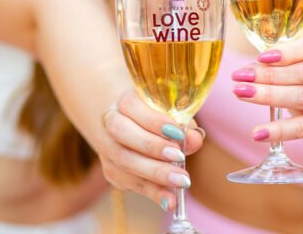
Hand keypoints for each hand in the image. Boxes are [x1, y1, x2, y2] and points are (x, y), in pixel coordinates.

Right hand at [98, 91, 205, 209]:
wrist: (125, 122)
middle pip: (124, 135)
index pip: (133, 107)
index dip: (155, 122)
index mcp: (125, 102)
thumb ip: (184, 124)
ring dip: (154, 174)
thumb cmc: (156, 114)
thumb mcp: (172, 113)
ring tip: (181, 181)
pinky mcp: (112, 171)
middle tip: (180, 158)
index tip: (178, 133)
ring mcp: (108, 149)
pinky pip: (130, 183)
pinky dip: (152, 192)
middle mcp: (110, 123)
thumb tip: (195, 140)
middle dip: (153, 147)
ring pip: (125, 162)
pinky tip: (169, 200)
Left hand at [231, 35, 302, 153]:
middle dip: (268, 74)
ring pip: (301, 96)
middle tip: (239, 76)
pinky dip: (277, 130)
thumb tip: (251, 66)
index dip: (288, 52)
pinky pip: (302, 128)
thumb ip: (289, 67)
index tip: (260, 57)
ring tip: (240, 93)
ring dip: (267, 95)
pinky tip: (257, 132)